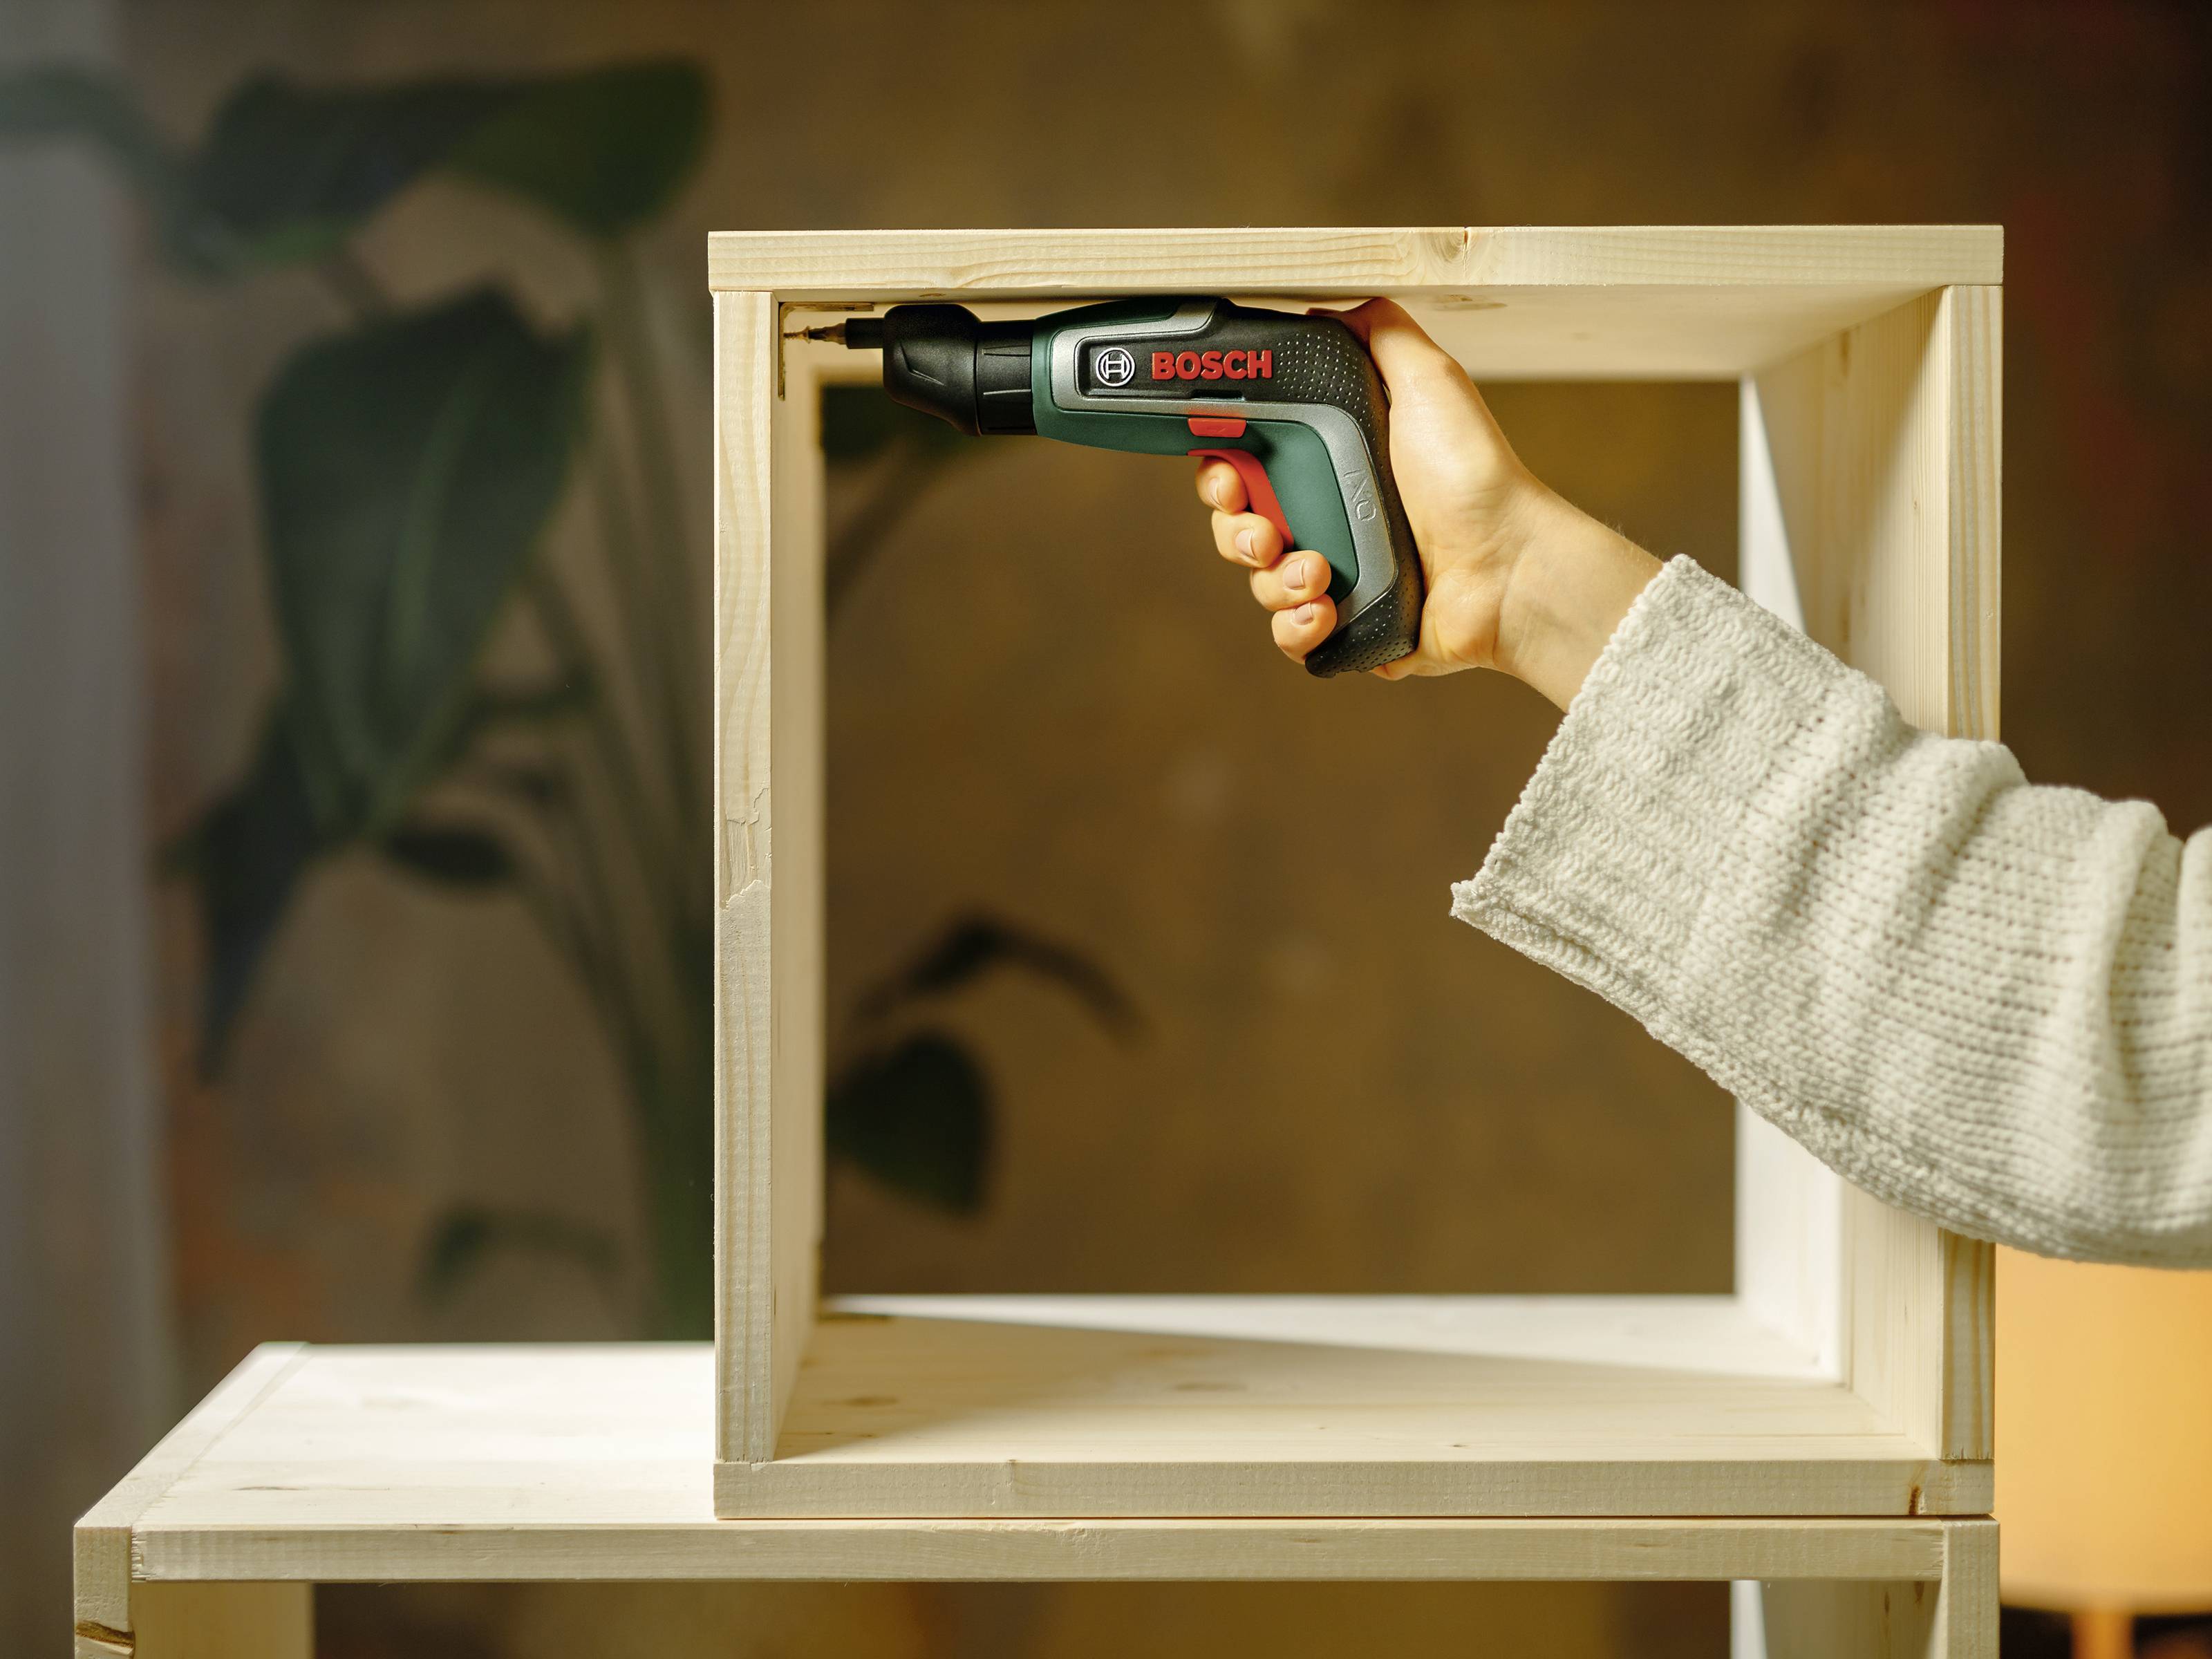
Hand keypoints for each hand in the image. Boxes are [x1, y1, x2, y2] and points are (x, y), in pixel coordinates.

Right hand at [1195, 299, 1659, 707]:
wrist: (1510, 567)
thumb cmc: (1474, 476)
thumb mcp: (1431, 381)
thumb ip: (1381, 332)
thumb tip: (1328, 306)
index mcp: (1334, 463)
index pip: (1247, 464)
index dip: (1223, 470)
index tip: (1230, 472)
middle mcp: (1329, 517)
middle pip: (1238, 526)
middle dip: (1236, 531)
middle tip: (1266, 532)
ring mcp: (1336, 577)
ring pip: (1258, 583)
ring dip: (1272, 581)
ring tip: (1319, 576)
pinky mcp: (1347, 628)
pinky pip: (1289, 635)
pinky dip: (1294, 626)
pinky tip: (1322, 611)